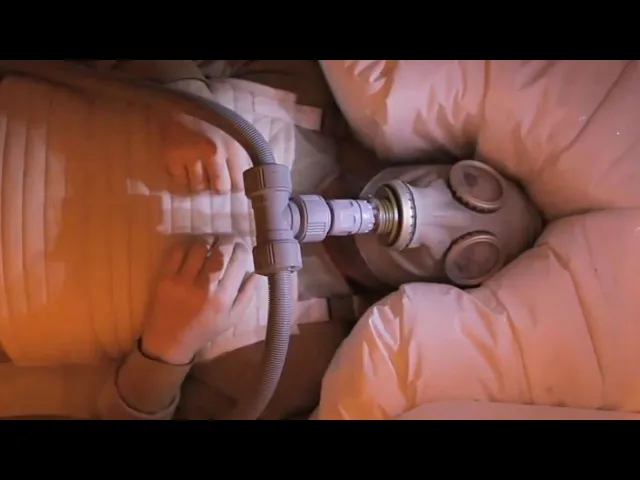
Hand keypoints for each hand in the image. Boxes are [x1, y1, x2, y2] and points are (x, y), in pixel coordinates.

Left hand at [142, 237, 257, 364]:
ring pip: (199, 246)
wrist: (169, 342)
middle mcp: (205, 287)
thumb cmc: (205, 329)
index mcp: (223, 297)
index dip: (242, 248)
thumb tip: (257, 270)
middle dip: (227, 240)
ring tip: (210, 243)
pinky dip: (188, 245)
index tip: (241, 247)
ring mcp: (182, 281)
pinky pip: (178, 251)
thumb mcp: (232, 318)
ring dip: (208, 240)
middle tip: (228, 240)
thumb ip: (247, 294)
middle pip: (221, 249)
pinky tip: (193, 249)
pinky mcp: (165, 278)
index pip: (238, 260)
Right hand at [161, 88, 250, 193]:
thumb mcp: (232, 134)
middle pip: (220, 188)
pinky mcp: (172, 158)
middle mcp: (213, 152)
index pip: (239, 183)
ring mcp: (191, 156)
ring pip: (198, 188)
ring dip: (199, 183)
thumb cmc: (210, 119)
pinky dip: (182, 179)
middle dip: (217, 186)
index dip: (234, 184)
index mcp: (232, 145)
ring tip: (198, 172)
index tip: (230, 180)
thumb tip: (246, 181)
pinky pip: (179, 182)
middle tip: (213, 179)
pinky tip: (184, 169)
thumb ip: (239, 157)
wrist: (179, 101)